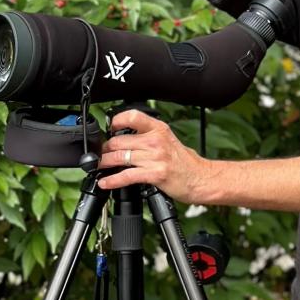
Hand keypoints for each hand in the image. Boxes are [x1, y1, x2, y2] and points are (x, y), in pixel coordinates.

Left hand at [97, 108, 211, 202]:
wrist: (200, 178)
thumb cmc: (185, 162)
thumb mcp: (169, 140)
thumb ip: (149, 137)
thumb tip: (126, 138)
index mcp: (159, 129)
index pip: (133, 116)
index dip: (117, 121)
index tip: (110, 128)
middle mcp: (156, 141)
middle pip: (119, 140)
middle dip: (105, 149)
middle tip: (101, 154)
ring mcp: (155, 157)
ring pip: (119, 157)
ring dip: (104, 163)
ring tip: (99, 167)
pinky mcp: (154, 174)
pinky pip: (126, 176)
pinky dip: (112, 180)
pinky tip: (105, 182)